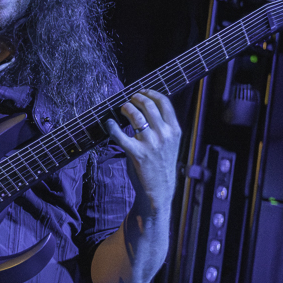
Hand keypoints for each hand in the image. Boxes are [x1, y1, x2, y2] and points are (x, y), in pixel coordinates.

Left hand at [105, 90, 181, 210]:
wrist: (159, 190)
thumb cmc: (162, 164)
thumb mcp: (170, 143)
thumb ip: (163, 126)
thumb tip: (148, 106)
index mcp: (174, 130)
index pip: (164, 102)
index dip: (150, 93)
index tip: (142, 91)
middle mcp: (164, 135)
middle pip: (148, 105)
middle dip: (136, 98)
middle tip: (129, 100)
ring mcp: (150, 144)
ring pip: (135, 115)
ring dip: (126, 108)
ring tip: (122, 109)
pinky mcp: (136, 153)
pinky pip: (120, 135)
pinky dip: (111, 126)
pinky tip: (108, 123)